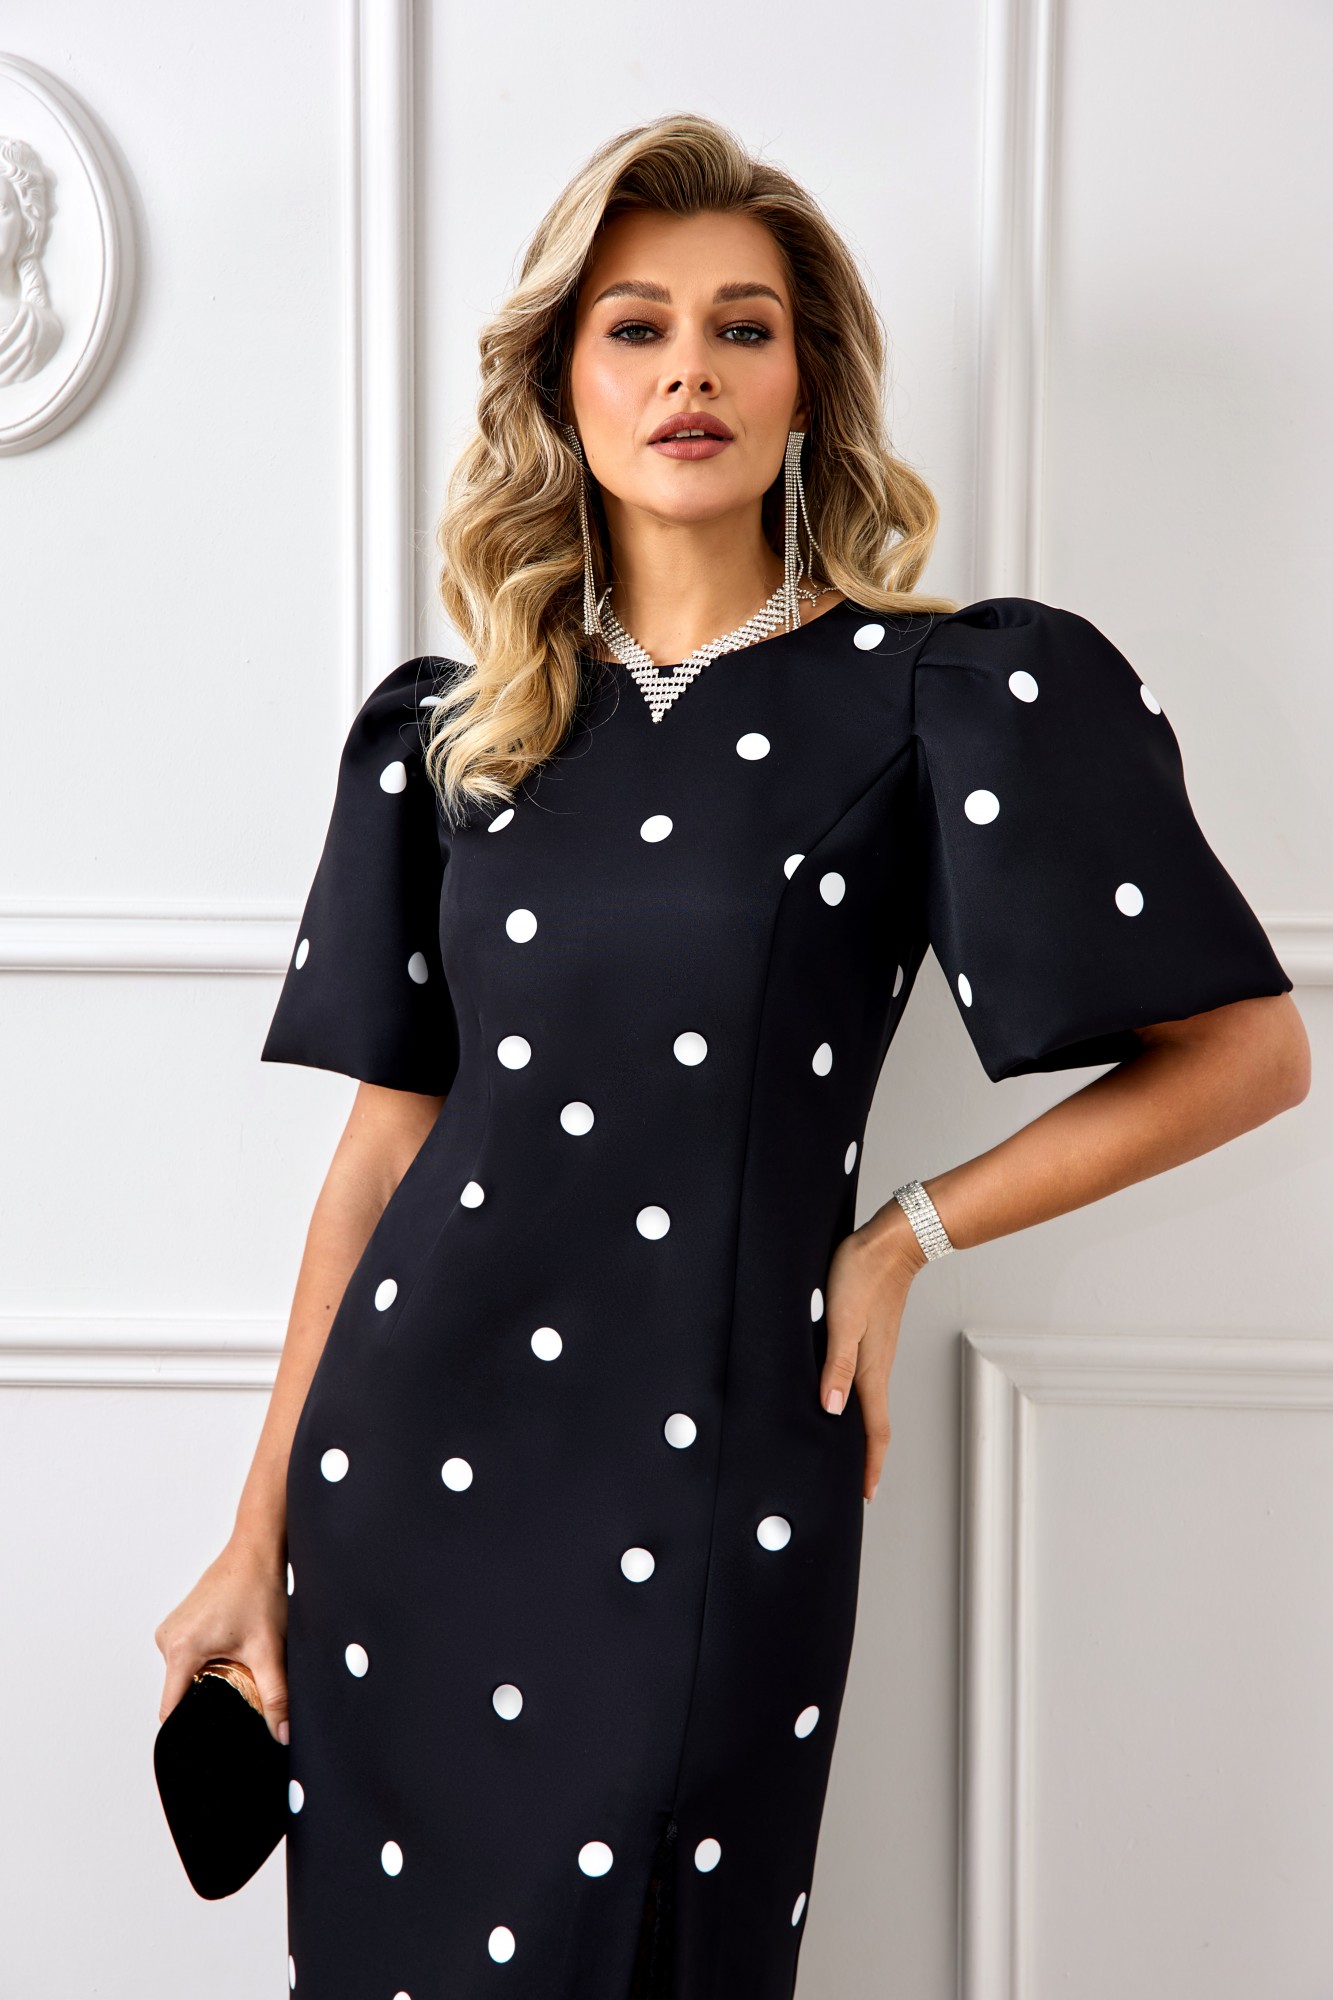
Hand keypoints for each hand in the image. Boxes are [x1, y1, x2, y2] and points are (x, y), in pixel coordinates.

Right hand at [154, 1535, 290, 1744]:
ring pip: (186, 1675)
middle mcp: (168, 1640)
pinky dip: (207, 1660)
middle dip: (208, 1698)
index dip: (189, 1729)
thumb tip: (282, 1734)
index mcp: (181, 1649)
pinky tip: (231, 1645)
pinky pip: (188, 1657)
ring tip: (237, 1657)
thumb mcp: (269, 1649)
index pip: (170, 1711)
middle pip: (181, 1693)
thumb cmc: (260, 1589)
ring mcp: (171, 1630)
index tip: (210, 1736)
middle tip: (238, 1682)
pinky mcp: (179, 1624)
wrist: (257, 1550)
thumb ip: (275, 1696)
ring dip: (209, 1676)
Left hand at [820, 1200, 925, 1500]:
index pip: (874, 1429)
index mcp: (871, 1368)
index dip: (870, 1463)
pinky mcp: (871, 1337)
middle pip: (872, 1422)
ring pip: (868, 1401)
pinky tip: (840, 1397)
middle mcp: (877, 1366)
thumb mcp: (842, 1320)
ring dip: (859, 1429)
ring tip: (844, 1449)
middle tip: (852, 1481)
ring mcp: (876, 1352)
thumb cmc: (864, 1274)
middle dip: (864, 1455)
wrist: (892, 1240)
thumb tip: (830, 1409)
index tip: (865, 1493)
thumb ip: (836, 1365)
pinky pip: (864, 1380)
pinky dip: (855, 1400)